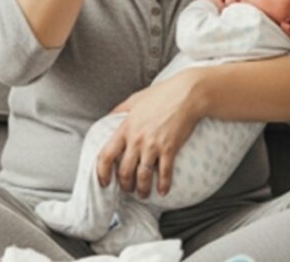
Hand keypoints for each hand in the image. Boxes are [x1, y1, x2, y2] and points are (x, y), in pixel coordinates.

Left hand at [96, 69, 203, 197]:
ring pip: (142, 176)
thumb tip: (108, 118)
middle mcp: (136, 140)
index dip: (101, 173)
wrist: (188, 94)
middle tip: (127, 190)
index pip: (105, 156)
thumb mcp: (135, 99)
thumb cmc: (162, 94)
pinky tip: (163, 191)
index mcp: (125, 128)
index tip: (104, 182)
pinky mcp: (170, 148)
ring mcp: (153, 145)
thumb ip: (119, 110)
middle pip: (124, 171)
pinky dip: (163, 184)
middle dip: (124, 185)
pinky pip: (164, 172)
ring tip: (143, 194)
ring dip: (141, 189)